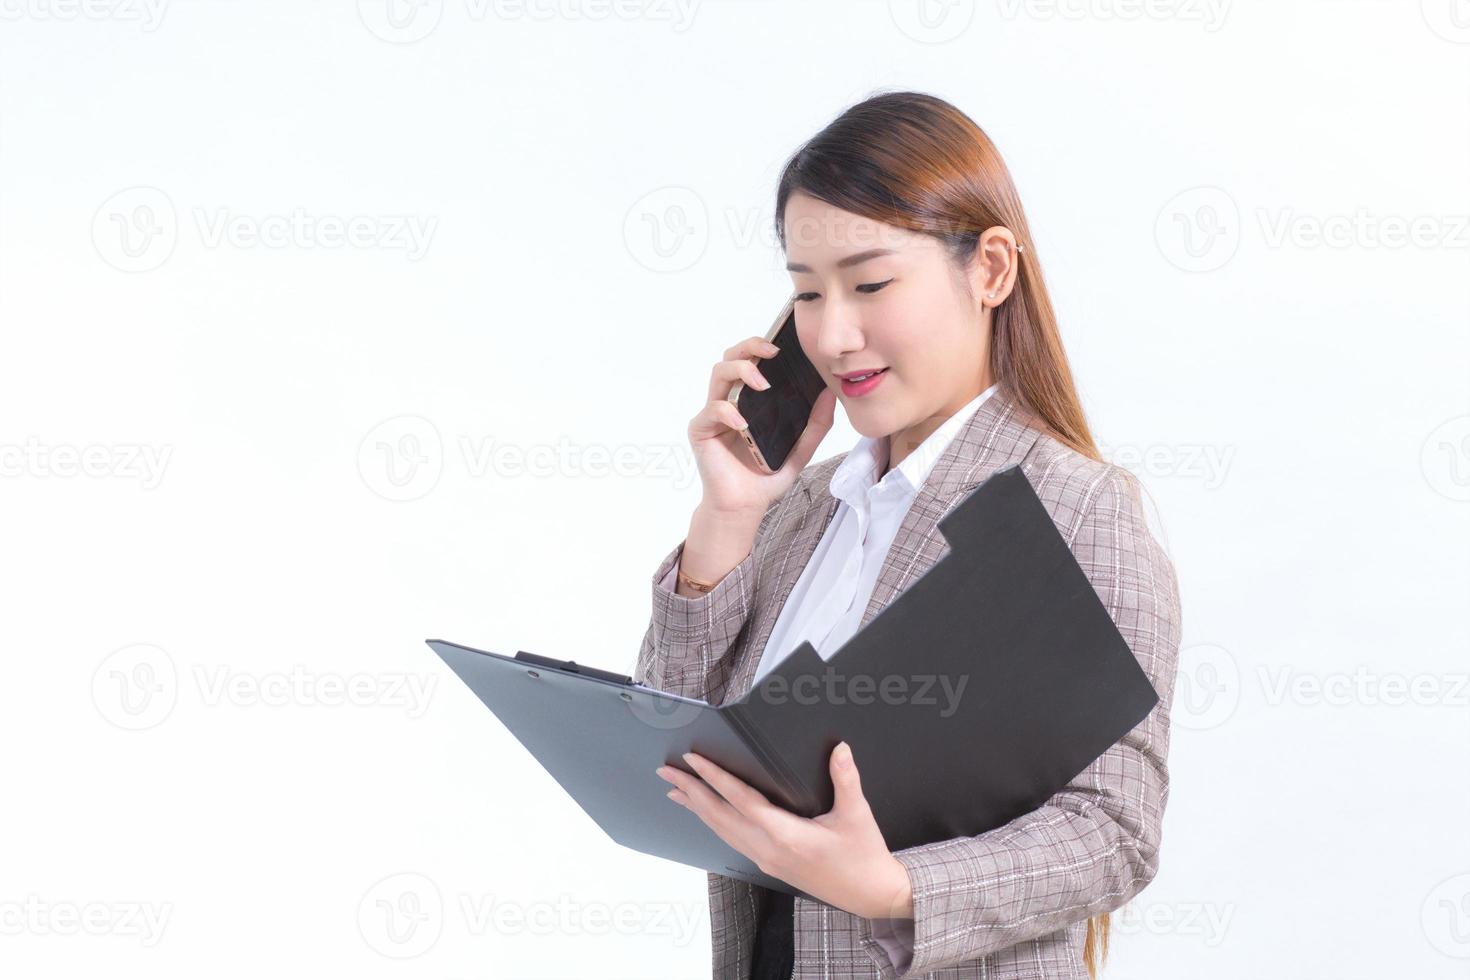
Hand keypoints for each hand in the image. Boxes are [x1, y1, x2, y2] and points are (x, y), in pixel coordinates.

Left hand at [655, 741, 913, 921]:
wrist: (872, 896)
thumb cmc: (864, 858)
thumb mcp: (858, 815)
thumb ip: (846, 779)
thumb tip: (840, 749)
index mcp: (786, 835)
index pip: (741, 800)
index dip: (714, 778)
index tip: (692, 760)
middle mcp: (769, 849)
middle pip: (720, 816)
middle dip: (691, 792)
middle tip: (666, 772)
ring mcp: (767, 860)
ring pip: (723, 830)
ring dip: (698, 808)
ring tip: (676, 790)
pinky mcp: (771, 865)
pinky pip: (733, 840)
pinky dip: (715, 823)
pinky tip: (708, 815)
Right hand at [688, 336, 836, 519]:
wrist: (745, 506)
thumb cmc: (765, 477)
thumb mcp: (800, 448)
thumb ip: (816, 423)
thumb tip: (830, 393)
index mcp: (749, 400)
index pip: (751, 361)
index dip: (762, 346)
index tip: (784, 345)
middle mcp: (729, 401)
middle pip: (731, 358)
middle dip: (750, 347)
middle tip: (772, 353)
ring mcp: (713, 414)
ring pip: (719, 373)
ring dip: (741, 371)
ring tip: (762, 384)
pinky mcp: (701, 430)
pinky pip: (711, 410)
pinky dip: (727, 411)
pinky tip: (743, 423)